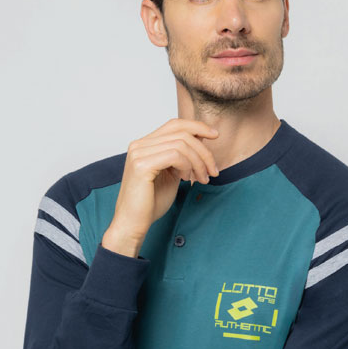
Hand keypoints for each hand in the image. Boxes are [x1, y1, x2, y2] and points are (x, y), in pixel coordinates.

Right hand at [107, 119, 219, 246]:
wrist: (132, 224)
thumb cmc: (150, 203)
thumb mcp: (172, 174)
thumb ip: (182, 156)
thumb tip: (201, 139)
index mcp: (145, 144)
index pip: (174, 125)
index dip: (197, 127)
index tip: (214, 135)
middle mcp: (139, 145)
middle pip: (181, 132)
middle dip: (203, 151)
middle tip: (213, 171)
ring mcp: (139, 153)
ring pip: (181, 144)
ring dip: (198, 162)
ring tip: (202, 179)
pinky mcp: (141, 165)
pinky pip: (175, 155)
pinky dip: (187, 166)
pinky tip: (185, 179)